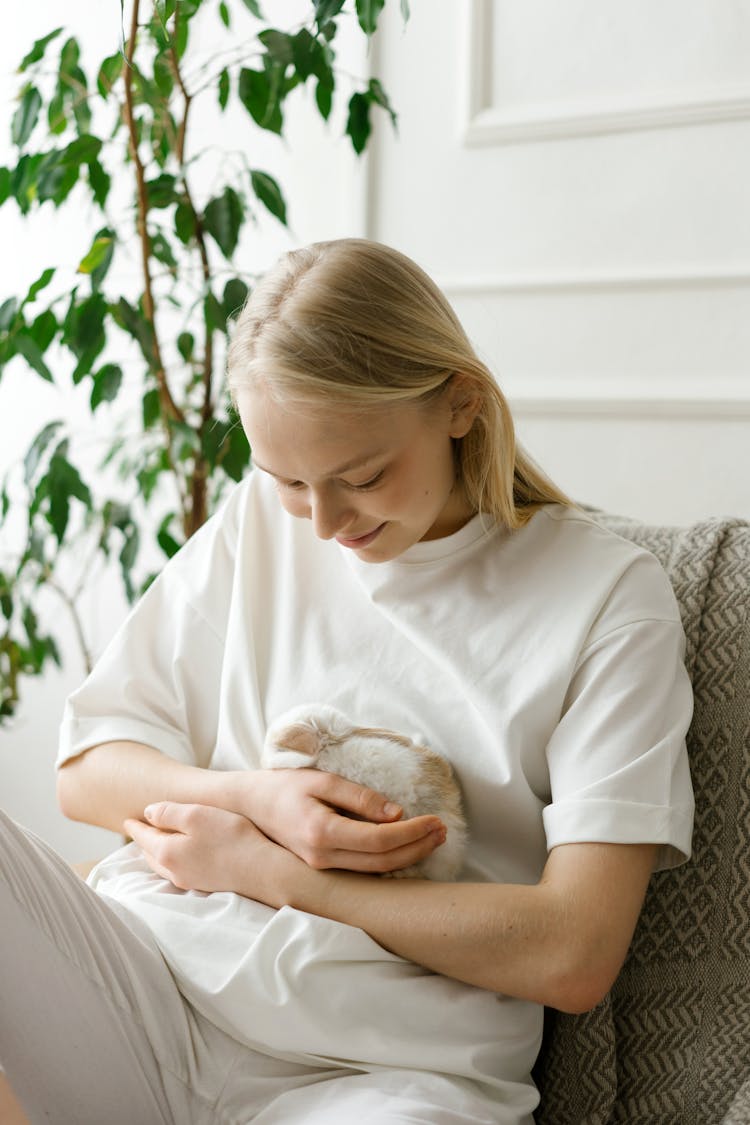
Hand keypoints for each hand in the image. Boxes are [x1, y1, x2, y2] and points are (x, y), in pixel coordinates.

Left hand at [124, 802, 278, 893]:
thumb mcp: (197, 815)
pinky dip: (170, 860)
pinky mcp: (205, 884)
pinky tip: (178, 856)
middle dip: (143, 841)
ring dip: (156, 852)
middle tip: (138, 830)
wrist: (262, 871)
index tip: (126, 820)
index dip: (135, 826)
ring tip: (154, 842)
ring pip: (162, 864)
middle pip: (150, 853)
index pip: (143, 837)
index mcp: (167, 852)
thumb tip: (148, 812)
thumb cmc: (231, 838)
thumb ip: (168, 812)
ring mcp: (189, 880)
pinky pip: (177, 870)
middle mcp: (173, 870)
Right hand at [247, 767, 446, 873]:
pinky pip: (363, 869)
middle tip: (443, 830)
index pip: (379, 840)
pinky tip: (407, 848)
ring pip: (375, 870)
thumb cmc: (286, 786)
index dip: (412, 832)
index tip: (435, 819)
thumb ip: (360, 797)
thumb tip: (397, 814)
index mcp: (322, 833)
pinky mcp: (323, 868)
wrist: (252, 805)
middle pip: (382, 861)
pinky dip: (389, 860)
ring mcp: (322, 867)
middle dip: (418, 847)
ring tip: (433, 838)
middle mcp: (323, 858)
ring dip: (408, 855)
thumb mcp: (323, 781)